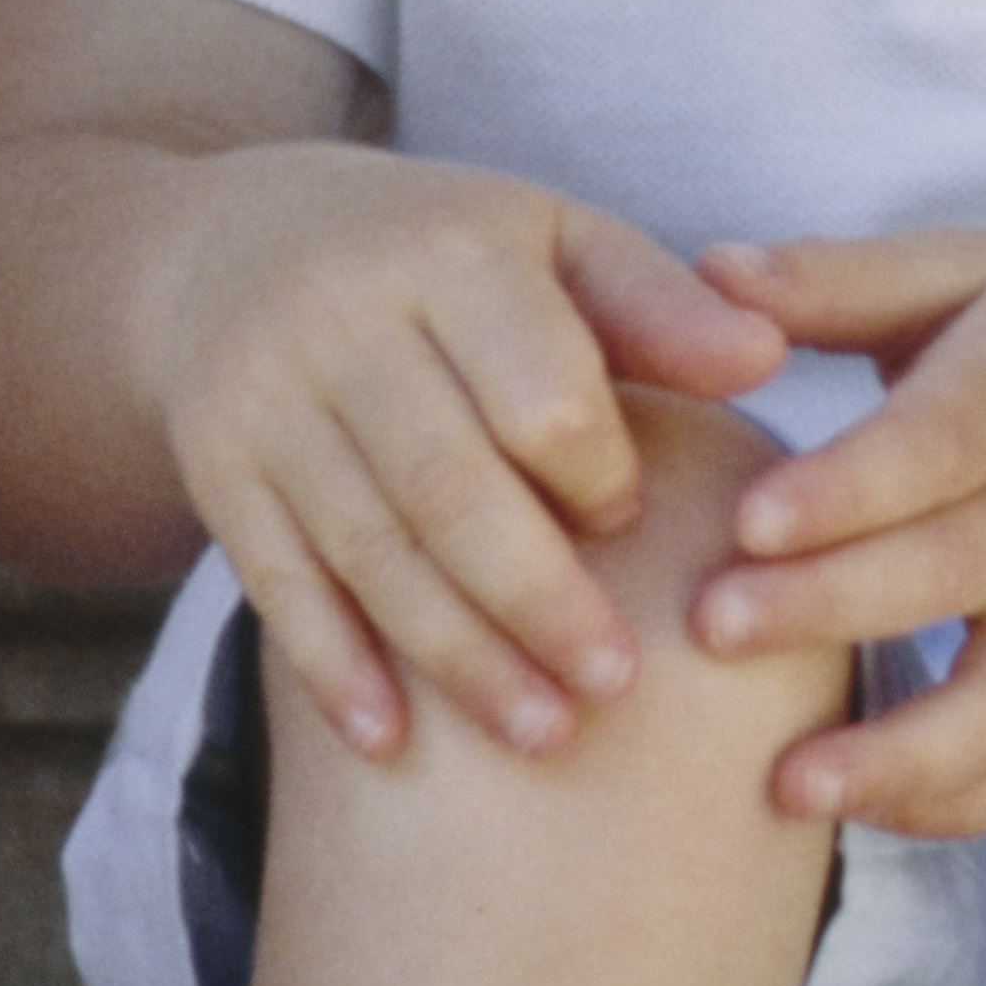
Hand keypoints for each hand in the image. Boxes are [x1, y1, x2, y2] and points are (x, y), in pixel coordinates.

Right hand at [144, 144, 788, 760]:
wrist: (243, 244)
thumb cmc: (452, 258)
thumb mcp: (558, 245)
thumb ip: (660, 308)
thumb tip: (768, 358)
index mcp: (455, 257)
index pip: (538, 392)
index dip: (596, 474)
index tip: (634, 524)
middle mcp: (347, 323)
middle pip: (449, 486)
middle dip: (537, 599)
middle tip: (614, 686)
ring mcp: (270, 399)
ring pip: (368, 547)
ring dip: (454, 653)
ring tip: (540, 733)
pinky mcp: (217, 467)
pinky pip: (275, 580)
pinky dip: (332, 665)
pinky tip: (390, 742)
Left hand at [685, 231, 985, 835]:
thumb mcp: (972, 270)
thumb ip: (840, 278)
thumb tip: (709, 270)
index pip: (937, 446)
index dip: (846, 489)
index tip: (747, 519)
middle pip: (954, 571)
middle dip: (831, 607)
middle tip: (710, 627)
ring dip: (902, 755)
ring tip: (786, 785)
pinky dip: (962, 807)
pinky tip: (861, 812)